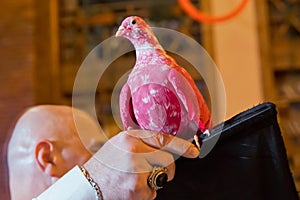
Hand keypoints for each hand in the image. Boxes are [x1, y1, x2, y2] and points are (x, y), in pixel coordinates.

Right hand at [83, 130, 198, 199]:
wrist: (88, 185)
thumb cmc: (105, 164)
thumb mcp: (119, 143)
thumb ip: (140, 140)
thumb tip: (163, 143)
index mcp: (130, 138)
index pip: (163, 139)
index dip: (182, 146)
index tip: (194, 151)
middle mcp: (135, 154)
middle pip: (168, 162)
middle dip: (167, 169)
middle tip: (154, 170)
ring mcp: (137, 173)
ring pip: (161, 178)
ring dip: (153, 180)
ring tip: (132, 178)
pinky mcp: (137, 190)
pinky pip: (152, 192)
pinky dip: (145, 192)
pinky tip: (130, 187)